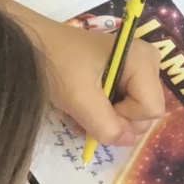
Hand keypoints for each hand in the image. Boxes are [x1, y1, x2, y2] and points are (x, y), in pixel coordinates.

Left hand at [10, 10, 165, 145]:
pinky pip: (123, 103)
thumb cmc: (57, 64)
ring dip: (106, 118)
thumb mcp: (80, 99)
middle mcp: (147, 61)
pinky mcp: (122, 72)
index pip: (150, 109)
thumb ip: (107, 126)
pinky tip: (83, 104)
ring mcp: (135, 66)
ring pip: (133, 111)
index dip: (125, 118)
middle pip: (145, 112)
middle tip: (86, 110)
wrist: (33, 42)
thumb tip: (127, 141)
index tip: (96, 106)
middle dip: (115, 120)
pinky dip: (102, 110)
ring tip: (80, 108)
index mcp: (143, 60)